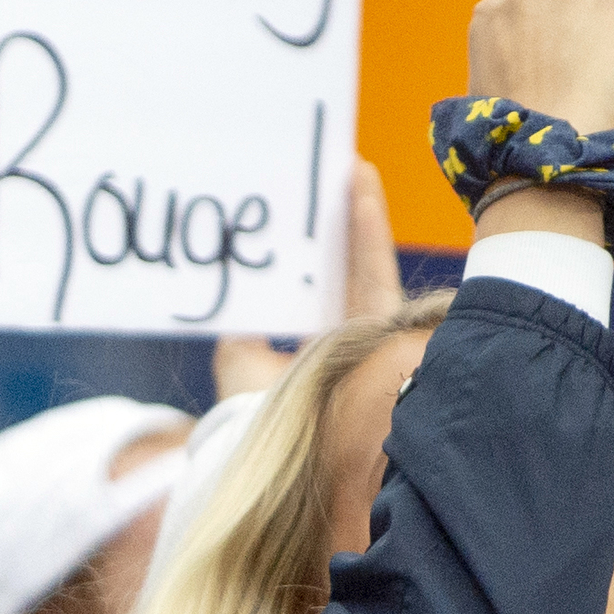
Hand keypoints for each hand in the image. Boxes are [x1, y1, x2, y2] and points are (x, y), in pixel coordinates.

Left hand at [215, 163, 403, 397]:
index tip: (307, 219)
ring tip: (353, 169)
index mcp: (313, 351)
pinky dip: (367, 231)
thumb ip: (238, 327)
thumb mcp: (237, 361)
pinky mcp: (382, 325)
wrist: (280, 444)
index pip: (317, 293)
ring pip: (365, 265)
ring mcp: (369, 334)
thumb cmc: (253, 415)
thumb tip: (231, 290)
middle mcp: (347, 341)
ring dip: (359, 215)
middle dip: (340, 227)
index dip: (315, 257)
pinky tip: (359, 192)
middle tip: (333, 178)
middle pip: (344, 274)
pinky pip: (374, 270)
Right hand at [469, 0, 613, 137]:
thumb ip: (509, 57)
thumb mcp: (487, 87)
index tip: (541, 80)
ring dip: (606, 55)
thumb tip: (536, 61)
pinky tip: (613, 95)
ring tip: (588, 96)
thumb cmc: (510, 137)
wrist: (543, 146)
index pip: (527, 16)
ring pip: (608, 23)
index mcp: (491, 10)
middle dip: (576, 40)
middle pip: (570, 10)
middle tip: (569, 88)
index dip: (537, 51)